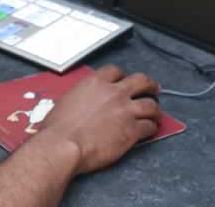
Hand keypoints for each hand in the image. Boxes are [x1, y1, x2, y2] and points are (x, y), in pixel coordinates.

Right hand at [26, 65, 160, 174]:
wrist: (64, 144)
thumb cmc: (59, 128)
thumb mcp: (66, 100)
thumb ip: (80, 96)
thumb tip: (81, 102)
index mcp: (96, 83)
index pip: (116, 71)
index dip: (123, 76)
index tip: (125, 81)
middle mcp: (114, 93)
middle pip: (141, 81)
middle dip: (149, 85)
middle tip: (152, 89)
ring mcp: (126, 111)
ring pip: (151, 105)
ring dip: (155, 109)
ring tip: (156, 113)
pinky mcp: (132, 130)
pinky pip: (149, 126)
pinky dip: (152, 128)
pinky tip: (150, 130)